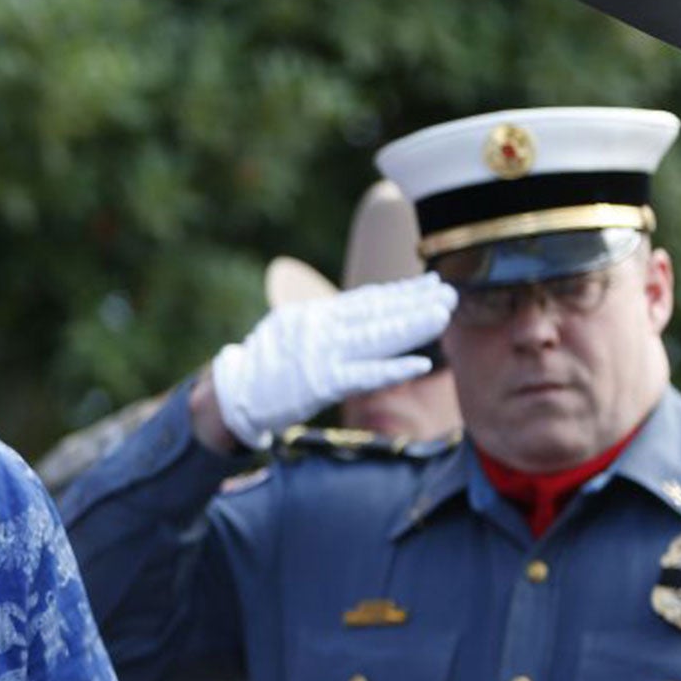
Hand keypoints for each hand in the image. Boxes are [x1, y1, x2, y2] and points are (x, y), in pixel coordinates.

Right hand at [209, 272, 455, 448]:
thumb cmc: (265, 368)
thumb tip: (362, 313)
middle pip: (376, 313)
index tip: (431, 284)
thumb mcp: (290, 331)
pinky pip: (363, 376)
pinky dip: (393, 370)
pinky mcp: (319, 384)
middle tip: (449, 293)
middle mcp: (319, 329)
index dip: (401, 292)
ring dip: (412, 327)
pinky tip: (421, 363)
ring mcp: (320, 355)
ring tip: (443, 315)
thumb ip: (325, 323)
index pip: (365, 300)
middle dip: (415, 303)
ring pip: (375, 338)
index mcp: (314, 316)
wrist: (232, 396)